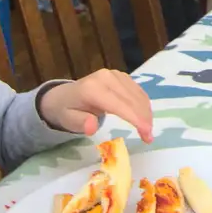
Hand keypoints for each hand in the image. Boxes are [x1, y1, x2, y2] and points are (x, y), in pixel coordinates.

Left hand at [39, 69, 154, 140]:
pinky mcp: (121, 76)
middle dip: (144, 119)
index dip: (136, 119)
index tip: (147, 134)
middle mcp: (106, 77)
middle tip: (149, 138)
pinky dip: (143, 105)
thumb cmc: (66, 111)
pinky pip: (137, 91)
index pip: (120, 104)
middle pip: (132, 99)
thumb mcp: (68, 121)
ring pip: (138, 94)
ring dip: (146, 113)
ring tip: (147, 131)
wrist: (62, 96)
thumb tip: (92, 126)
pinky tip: (144, 117)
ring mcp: (115, 75)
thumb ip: (80, 123)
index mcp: (93, 89)